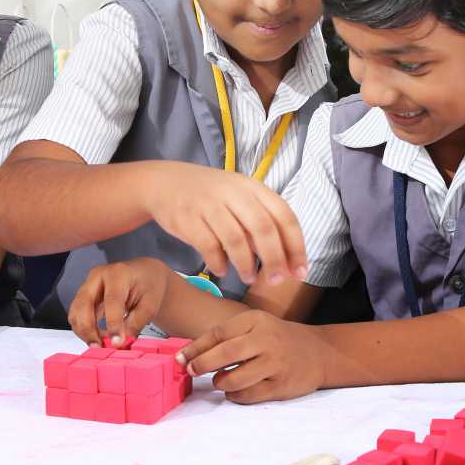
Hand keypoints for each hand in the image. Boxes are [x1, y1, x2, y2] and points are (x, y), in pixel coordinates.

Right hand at [69, 257, 171, 347]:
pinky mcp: (83, 297)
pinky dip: (84, 330)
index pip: (112, 300)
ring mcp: (87, 286)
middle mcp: (97, 277)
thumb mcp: (150, 304)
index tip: (116, 343)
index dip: (113, 324)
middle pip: (83, 304)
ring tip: (101, 344)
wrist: (143, 275)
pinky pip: (77, 316)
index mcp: (118, 273)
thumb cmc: (148, 285)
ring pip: (75, 312)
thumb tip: (120, 343)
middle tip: (100, 348)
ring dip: (84, 332)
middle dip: (88, 330)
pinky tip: (98, 338)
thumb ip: (135, 323)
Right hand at [143, 163, 306, 284]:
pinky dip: (218, 262)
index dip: (296, 246)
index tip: (300, 271)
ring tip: (248, 278)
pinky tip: (221, 271)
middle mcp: (233, 192)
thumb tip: (285, 261)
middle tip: (276, 281)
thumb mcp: (239, 200)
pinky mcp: (188, 217)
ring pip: (236, 239)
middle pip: (263, 228)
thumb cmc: (210, 197)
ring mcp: (209, 204)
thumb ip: (260, 225)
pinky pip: (208, 245)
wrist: (164, 183)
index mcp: (253, 188)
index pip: (284, 216)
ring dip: (246, 264)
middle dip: (274, 259)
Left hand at [176, 310, 327, 403]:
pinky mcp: (281, 385)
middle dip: (202, 365)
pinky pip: (249, 395)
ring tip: (219, 381)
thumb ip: (228, 336)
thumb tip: (190, 353)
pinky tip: (235, 391)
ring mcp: (275, 363)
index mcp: (256, 320)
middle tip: (191, 371)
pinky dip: (235, 396)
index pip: (218, 333)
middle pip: (225, 354)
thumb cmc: (278, 338)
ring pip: (235, 379)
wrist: (319, 352)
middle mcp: (266, 339)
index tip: (180, 358)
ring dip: (220, 383)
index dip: (195, 347)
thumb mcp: (256, 326)